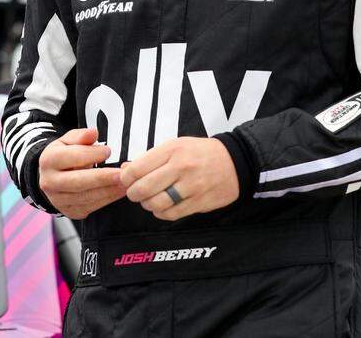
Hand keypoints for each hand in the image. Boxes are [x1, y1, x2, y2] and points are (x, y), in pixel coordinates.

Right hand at [37, 128, 125, 219]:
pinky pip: (90, 207)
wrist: (52, 177)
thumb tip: (93, 132)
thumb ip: (81, 136)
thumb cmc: (64, 155)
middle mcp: (49, 182)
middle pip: (78, 182)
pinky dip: (107, 199)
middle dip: (102, 178)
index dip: (92, 154)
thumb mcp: (68, 140)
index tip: (108, 150)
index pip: (72, 157)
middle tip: (121, 173)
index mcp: (48, 160)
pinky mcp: (69, 212)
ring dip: (108, 191)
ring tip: (125, 182)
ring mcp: (58, 200)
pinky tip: (119, 191)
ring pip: (85, 197)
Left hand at [120, 137, 238, 220]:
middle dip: (133, 194)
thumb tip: (125, 170)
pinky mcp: (199, 202)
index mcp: (172, 149)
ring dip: (147, 205)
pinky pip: (171, 214)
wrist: (235, 161)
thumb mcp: (176, 145)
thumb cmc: (201, 153)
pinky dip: (161, 213)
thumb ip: (151, 158)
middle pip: (143, 188)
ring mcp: (191, 186)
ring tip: (150, 200)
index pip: (137, 168)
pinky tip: (163, 207)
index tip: (126, 180)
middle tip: (135, 193)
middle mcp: (181, 167)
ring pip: (156, 204)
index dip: (125, 178)